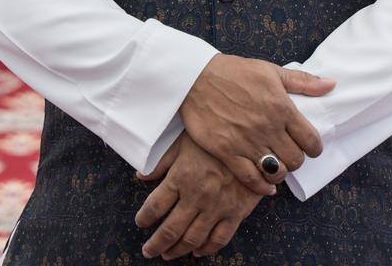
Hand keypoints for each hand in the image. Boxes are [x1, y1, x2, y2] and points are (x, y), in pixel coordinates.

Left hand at [135, 131, 266, 259]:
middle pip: (170, 229)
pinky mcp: (235, 212)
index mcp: (181, 177)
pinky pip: (219, 239)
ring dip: (178, 250)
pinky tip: (198, 252)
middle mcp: (196, 196)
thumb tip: (141, 176)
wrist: (251, 139)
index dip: (144, 218)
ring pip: (192, 238)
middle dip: (156, 243)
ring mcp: (216, 207)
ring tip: (168, 255)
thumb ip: (162, 161)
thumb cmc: (215, 138)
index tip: (140, 222)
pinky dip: (207, 249)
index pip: (155, 206)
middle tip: (148, 251)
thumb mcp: (184, 141)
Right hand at [179, 54, 334, 193]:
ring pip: (276, 172)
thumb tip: (331, 85)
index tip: (308, 146)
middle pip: (296, 160)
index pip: (311, 141)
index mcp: (281, 106)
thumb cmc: (235, 71)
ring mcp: (247, 141)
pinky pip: (251, 179)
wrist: (196, 77)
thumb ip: (302, 81)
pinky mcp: (227, 152)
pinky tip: (265, 184)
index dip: (314, 147)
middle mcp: (267, 127)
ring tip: (275, 164)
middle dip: (296, 159)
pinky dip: (262, 187)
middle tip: (288, 154)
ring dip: (279, 172)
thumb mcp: (270, 70)